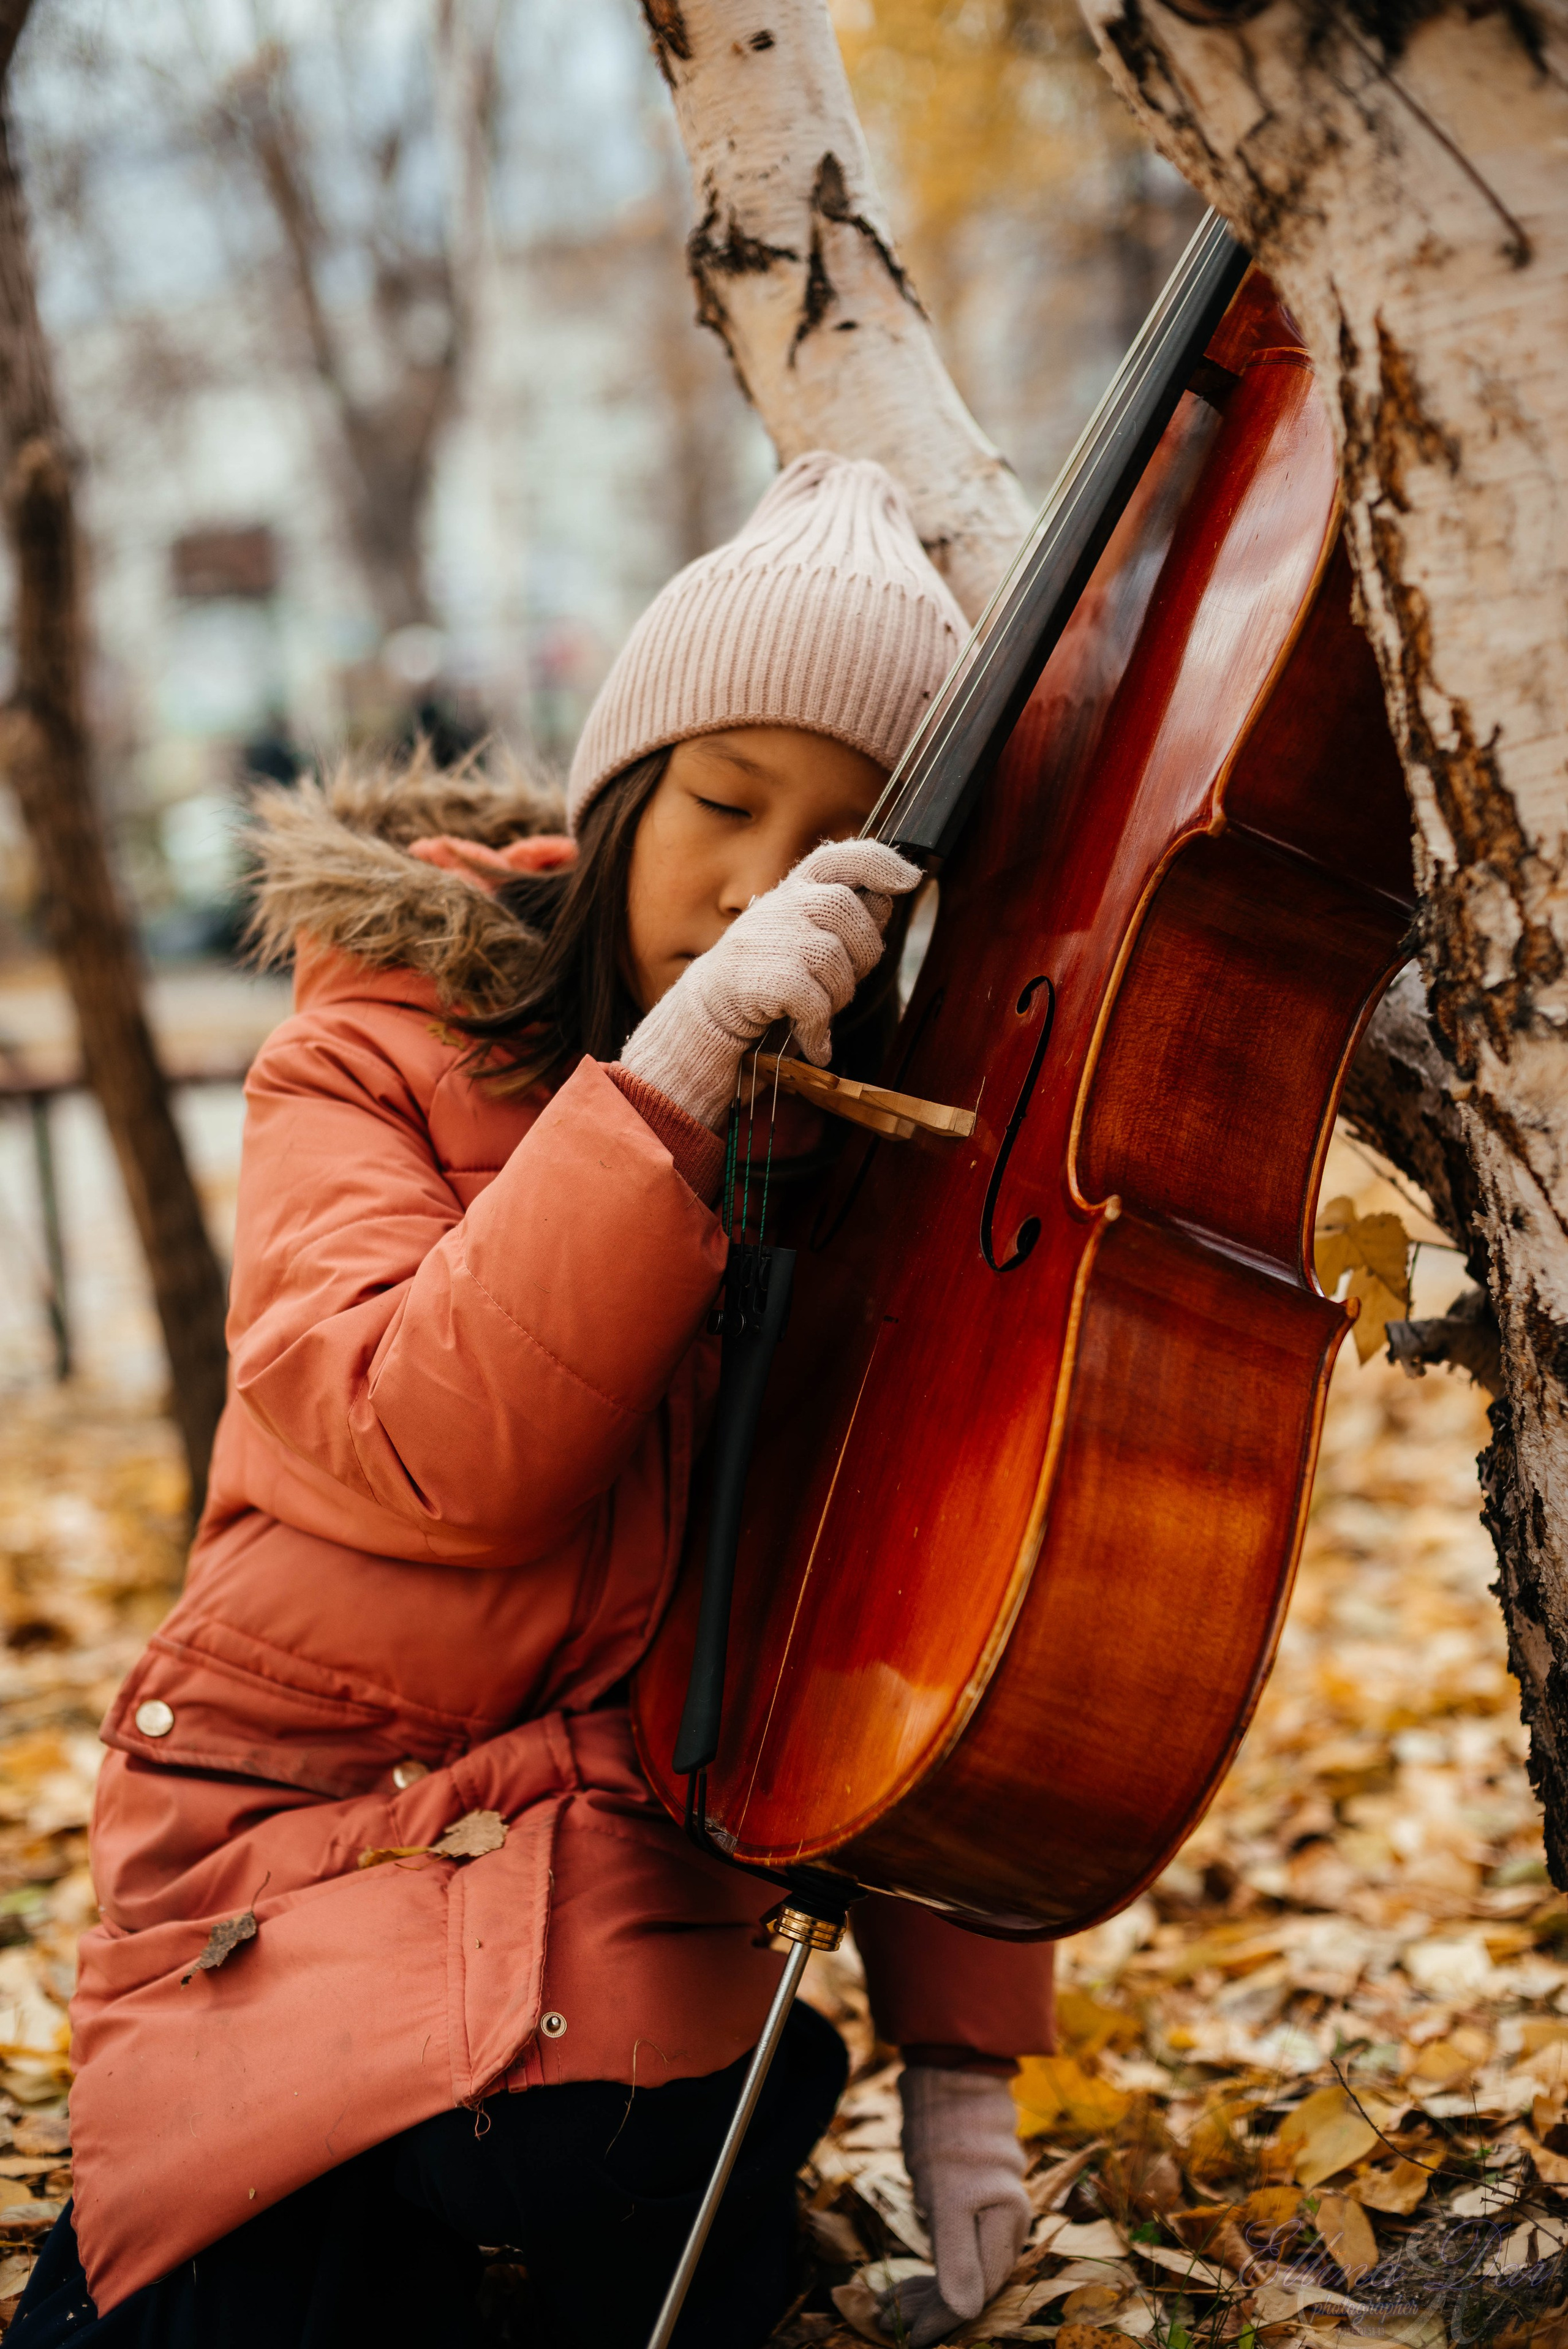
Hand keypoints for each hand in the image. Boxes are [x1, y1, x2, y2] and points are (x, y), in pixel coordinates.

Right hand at [619, 838, 919, 1130]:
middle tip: (847, 980)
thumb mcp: (805, 936)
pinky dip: (820, 1030)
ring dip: (839, 995)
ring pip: (835, 959)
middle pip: (845, 909)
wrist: (709, 1013)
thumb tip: (887, 900)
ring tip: (821, 1011)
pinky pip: (815, 1001)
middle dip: (862, 952)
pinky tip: (815, 1043)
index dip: (878, 862)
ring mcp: (769, 938)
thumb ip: (844, 918)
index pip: (839, 857)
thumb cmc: (768, 976)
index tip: (909, 879)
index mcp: (795, 890)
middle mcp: (781, 906)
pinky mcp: (764, 977)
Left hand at [879, 2068, 1028, 2346]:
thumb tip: (964, 2309)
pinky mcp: (971, 2209)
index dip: (942, 2321)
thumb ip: (959, 2256)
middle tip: (886, 2322)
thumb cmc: (952, 2137)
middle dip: (928, 2310)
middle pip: (968, 2288)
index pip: (975, 2293)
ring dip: (923, 2294)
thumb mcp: (950, 2198)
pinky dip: (927, 2273)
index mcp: (1006, 2228)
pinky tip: (901, 2283)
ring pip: (959, 2273)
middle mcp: (1004, 2228)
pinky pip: (952, 2254)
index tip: (908, 2340)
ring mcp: (989, 2218)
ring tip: (885, 2305)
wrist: (952, 2083)